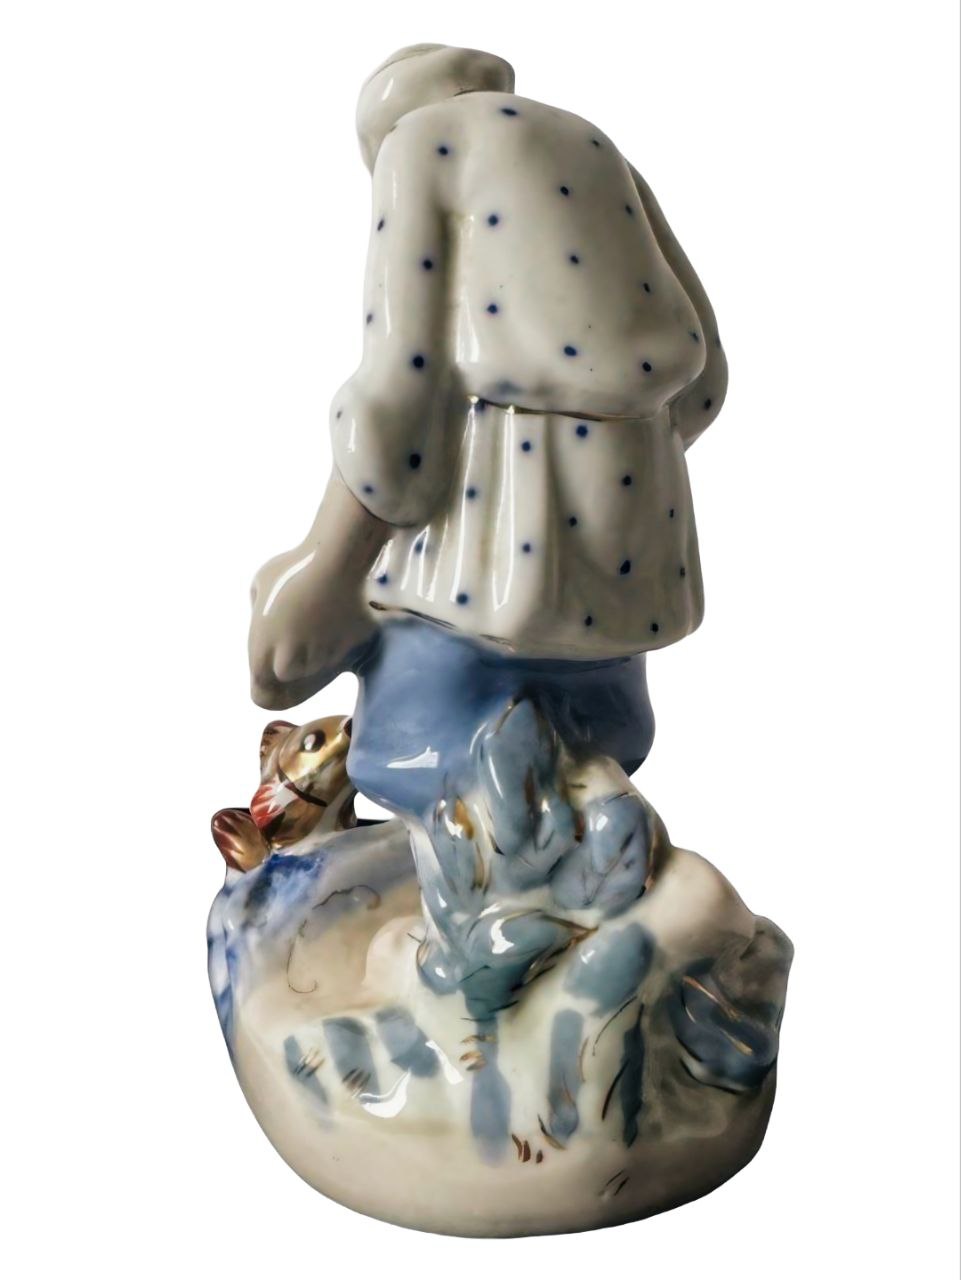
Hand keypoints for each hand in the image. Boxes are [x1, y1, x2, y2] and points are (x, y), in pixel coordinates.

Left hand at [248, 543, 376, 709]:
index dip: (266, 679)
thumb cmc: (292, 568)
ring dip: (317, 649)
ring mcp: (323, 656)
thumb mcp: (259, 586)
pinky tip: (338, 614)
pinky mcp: (350, 648)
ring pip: (319, 664)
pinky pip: (343, 650)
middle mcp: (293, 659)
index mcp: (264, 648)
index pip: (261, 688)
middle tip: (297, 636)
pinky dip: (341, 638)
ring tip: (318, 617)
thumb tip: (265, 622)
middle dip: (293, 663)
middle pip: (290, 676)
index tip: (272, 664)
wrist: (335, 560)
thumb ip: (259, 611)